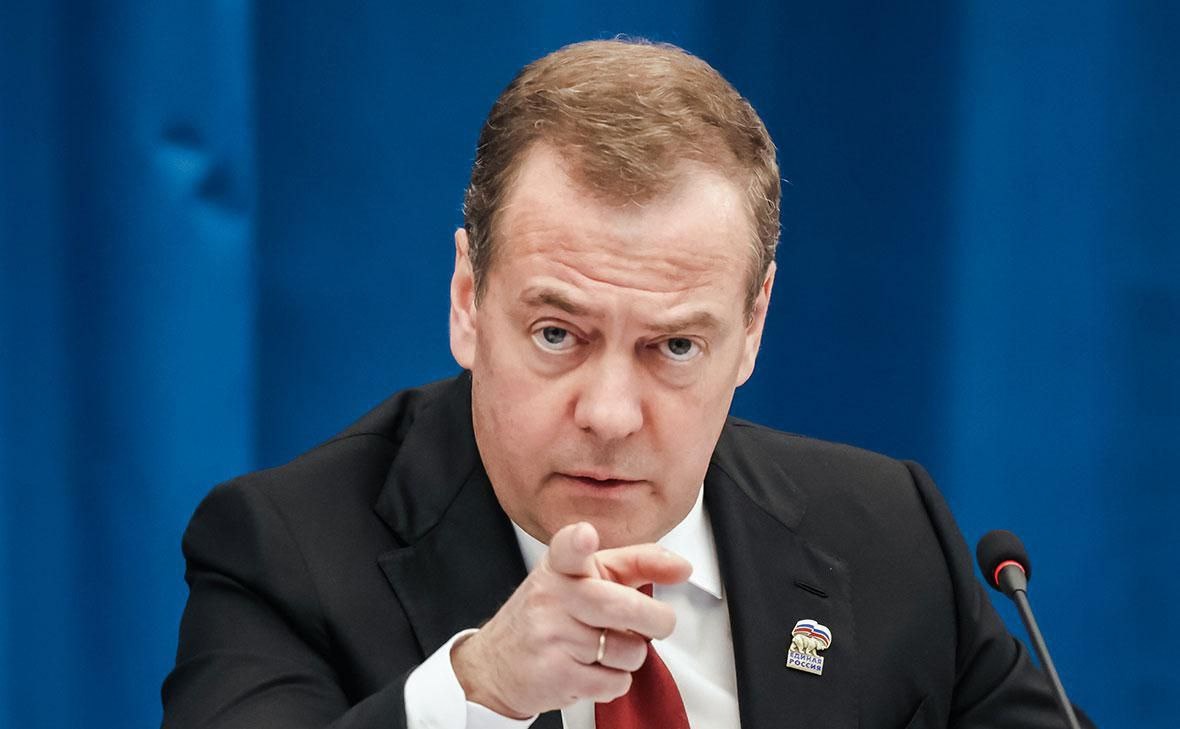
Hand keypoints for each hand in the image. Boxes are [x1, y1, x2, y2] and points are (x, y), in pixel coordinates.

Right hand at [450, 522, 691, 717]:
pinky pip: (614, 682)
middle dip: (656, 619)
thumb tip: (681, 567)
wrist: (495, 664)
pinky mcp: (555, 674)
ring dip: (630, 655)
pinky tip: (591, 670)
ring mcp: (551, 636)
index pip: (568, 548)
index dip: (578, 542)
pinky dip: (615, 681)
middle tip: (660, 623)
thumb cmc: (549, 616)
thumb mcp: (582, 579)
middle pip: (621, 606)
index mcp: (560, 566)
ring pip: (627, 650)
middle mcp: (552, 596)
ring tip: (605, 649)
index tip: (585, 537)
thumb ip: (632, 565)